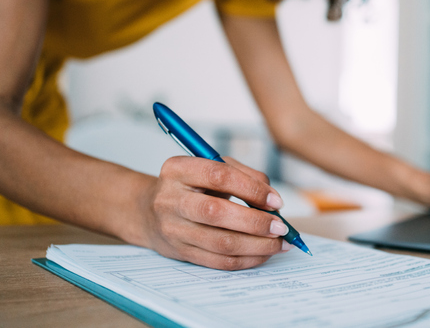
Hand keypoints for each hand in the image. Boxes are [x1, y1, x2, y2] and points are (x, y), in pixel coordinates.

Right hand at [141, 156, 290, 269]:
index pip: (219, 176)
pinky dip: (246, 259)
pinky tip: (263, 253)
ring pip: (220, 242)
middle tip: (281, 226)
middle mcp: (171, 199)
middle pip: (217, 213)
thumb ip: (244, 175)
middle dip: (256, 222)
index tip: (276, 200)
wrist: (149, 211)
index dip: (252, 189)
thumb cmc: (190, 186)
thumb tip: (273, 199)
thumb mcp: (212, 167)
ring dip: (256, 246)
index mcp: (178, 169)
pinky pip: (218, 261)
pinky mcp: (180, 252)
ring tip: (278, 243)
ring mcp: (173, 228)